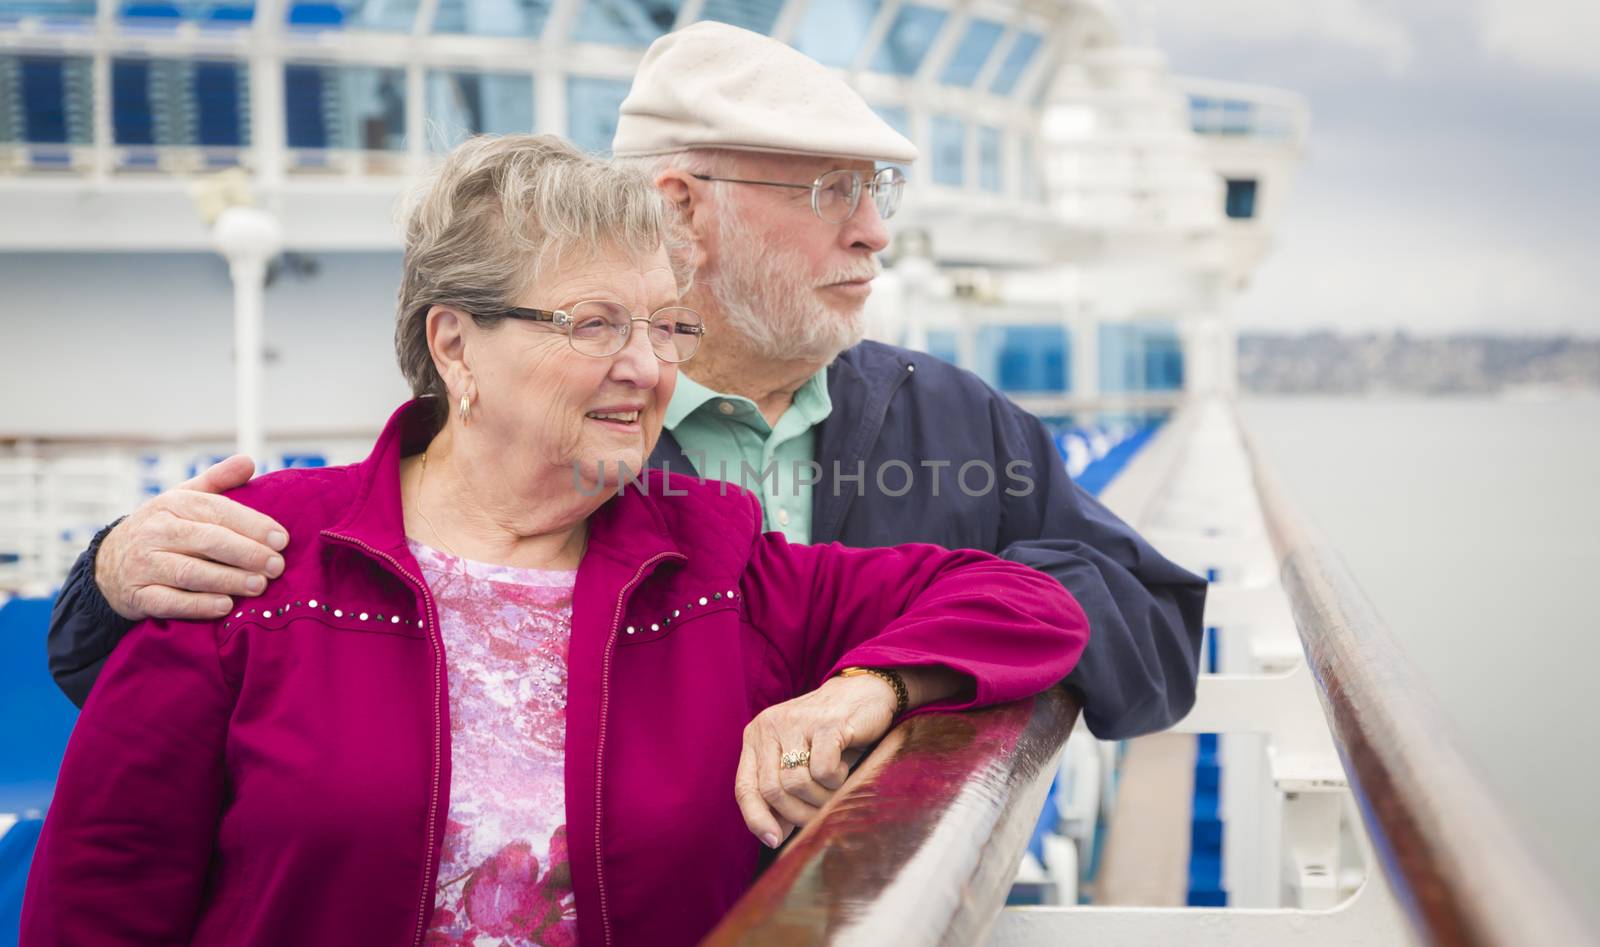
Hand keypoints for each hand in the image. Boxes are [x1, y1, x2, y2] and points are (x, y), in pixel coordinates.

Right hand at [95, 455, 287, 621]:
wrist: (108, 564)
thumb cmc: (162, 529)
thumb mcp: (183, 498)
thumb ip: (217, 481)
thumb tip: (249, 461)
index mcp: (172, 504)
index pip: (217, 511)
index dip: (252, 525)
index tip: (282, 539)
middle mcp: (156, 532)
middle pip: (207, 541)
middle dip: (247, 553)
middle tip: (277, 566)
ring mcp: (144, 564)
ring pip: (190, 572)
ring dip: (228, 580)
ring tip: (259, 586)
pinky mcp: (138, 595)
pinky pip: (169, 602)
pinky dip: (198, 606)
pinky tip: (225, 607)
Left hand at [734, 673, 898, 848]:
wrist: (864, 692)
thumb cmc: (831, 736)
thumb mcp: (800, 761)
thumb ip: (784, 793)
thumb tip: (774, 835)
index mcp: (757, 736)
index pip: (745, 788)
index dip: (756, 819)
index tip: (773, 841)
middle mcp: (770, 727)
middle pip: (771, 790)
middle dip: (797, 814)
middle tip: (818, 814)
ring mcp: (796, 723)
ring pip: (796, 783)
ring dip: (819, 797)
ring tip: (833, 786)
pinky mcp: (825, 724)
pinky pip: (822, 771)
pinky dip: (835, 780)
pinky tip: (843, 766)